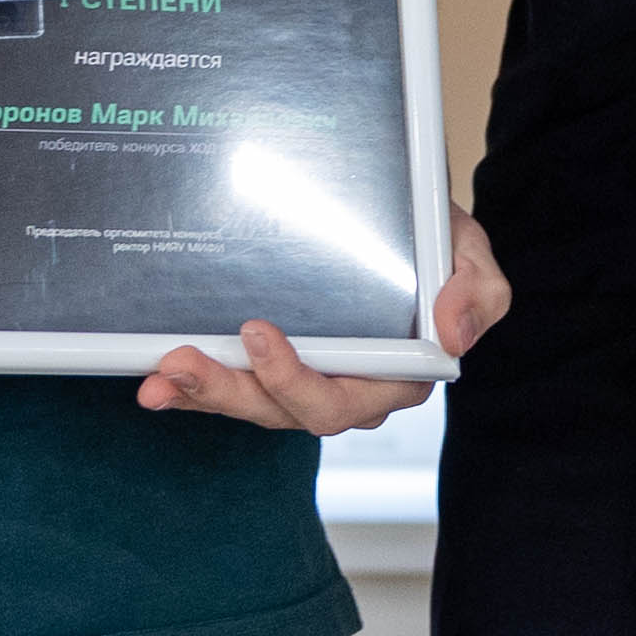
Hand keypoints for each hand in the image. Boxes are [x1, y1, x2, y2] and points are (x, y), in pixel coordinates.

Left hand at [140, 208, 512, 436]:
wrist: (405, 224)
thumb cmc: (436, 245)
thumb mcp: (472, 256)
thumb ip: (478, 292)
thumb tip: (454, 332)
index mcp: (397, 376)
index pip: (343, 400)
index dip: (296, 380)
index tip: (258, 333)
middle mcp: (350, 389)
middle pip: (286, 411)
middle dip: (231, 392)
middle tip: (182, 359)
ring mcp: (309, 379)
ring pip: (254, 404)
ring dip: (204, 392)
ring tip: (160, 373)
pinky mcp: (275, 367)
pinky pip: (235, 387)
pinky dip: (195, 387)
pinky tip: (157, 378)